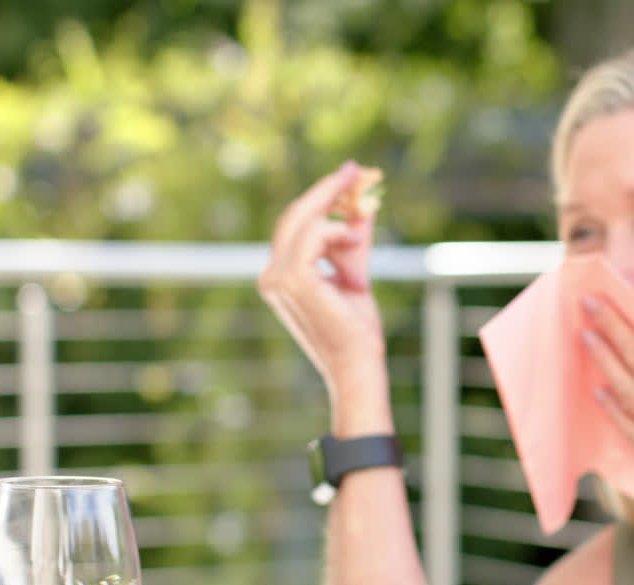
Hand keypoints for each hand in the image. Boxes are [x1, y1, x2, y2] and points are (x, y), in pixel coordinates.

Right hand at [258, 162, 388, 418]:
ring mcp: (276, 279)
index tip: (346, 175)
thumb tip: (362, 205)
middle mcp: (270, 276)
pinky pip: (312, 235)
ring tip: (362, 221)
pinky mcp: (293, 280)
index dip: (320, 197)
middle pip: (294, 216)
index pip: (294, 225)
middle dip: (326, 190)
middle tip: (354, 169)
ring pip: (304, 222)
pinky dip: (335, 231)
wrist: (357, 366)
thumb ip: (353, 241)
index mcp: (279, 276)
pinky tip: (353, 237)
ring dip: (338, 215)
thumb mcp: (355, 274)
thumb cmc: (357, 330)